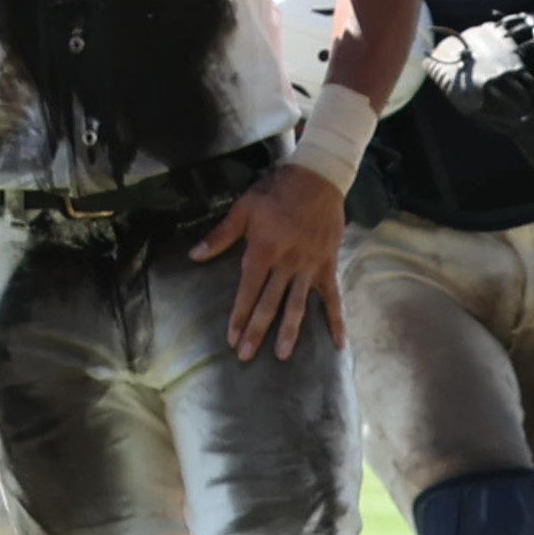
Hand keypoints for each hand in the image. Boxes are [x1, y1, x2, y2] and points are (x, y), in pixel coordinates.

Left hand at [193, 162, 347, 359]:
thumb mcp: (243, 209)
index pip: (248, 290)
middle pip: (269, 303)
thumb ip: (220, 236)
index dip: (239, 315)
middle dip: (256, 330)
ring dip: (290, 331)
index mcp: (263, 251)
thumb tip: (194, 255)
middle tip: (246, 355)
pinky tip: (339, 342)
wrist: (318, 179)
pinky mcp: (328, 266)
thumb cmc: (275, 192)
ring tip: (283, 355)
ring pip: (298, 305)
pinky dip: (336, 320)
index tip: (231, 338)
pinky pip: (333, 297)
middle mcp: (287, 264)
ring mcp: (310, 267)